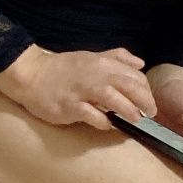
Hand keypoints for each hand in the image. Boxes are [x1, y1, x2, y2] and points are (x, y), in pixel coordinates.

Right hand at [0, 44, 156, 130]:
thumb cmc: (64, 69)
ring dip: (128, 111)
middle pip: (129, 86)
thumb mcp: (92, 57)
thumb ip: (117, 58)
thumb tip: (140, 64)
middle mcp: (96, 75)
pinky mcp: (70, 107)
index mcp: (103, 64)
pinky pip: (92, 115)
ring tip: (135, 119)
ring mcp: (82, 91)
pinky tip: (108, 125)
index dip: (146, 89)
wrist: (31, 74)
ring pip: (113, 99)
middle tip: (151, 114)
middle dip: (145, 101)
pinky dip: (103, 122)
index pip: (134, 75)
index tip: (148, 101)